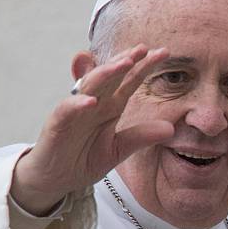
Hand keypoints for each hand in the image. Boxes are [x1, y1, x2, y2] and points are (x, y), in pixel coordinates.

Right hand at [10, 44, 173, 214]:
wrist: (56, 179)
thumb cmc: (83, 160)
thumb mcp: (118, 149)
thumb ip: (140, 137)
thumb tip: (171, 128)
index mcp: (109, 108)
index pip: (128, 82)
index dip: (144, 67)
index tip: (162, 53)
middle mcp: (93, 104)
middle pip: (111, 77)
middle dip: (126, 61)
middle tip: (143, 49)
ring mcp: (75, 111)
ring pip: (91, 87)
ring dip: (106, 73)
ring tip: (124, 63)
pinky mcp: (57, 124)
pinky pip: (67, 110)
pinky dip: (78, 105)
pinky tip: (92, 102)